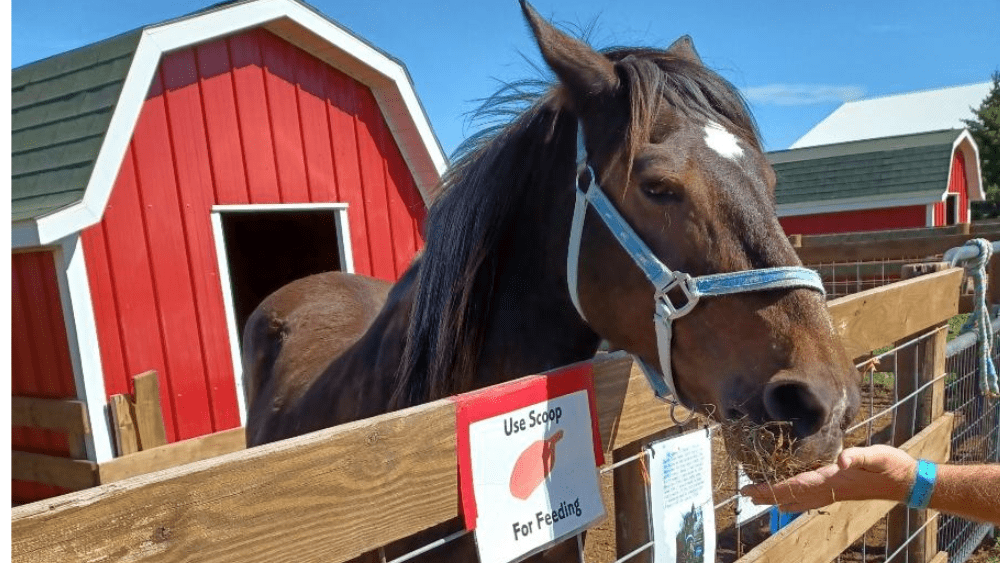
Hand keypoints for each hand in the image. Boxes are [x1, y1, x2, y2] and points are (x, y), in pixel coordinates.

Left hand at [739, 445, 917, 512]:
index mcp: (832, 481)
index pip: (794, 486)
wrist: (907, 481)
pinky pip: (808, 497)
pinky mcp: (838, 490)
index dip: (771, 489)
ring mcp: (833, 493)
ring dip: (777, 498)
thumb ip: (860, 456)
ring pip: (798, 499)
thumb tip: (843, 460)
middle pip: (790, 496)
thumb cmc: (891, 466)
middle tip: (745, 495)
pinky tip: (787, 497)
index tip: (750, 490)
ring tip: (758, 498)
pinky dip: (792, 497)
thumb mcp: (877, 456)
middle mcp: (829, 490)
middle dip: (767, 496)